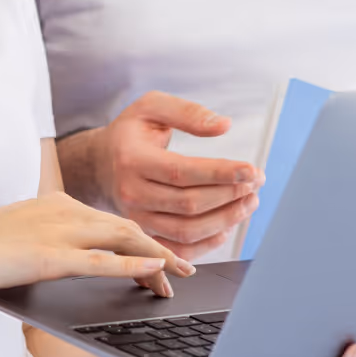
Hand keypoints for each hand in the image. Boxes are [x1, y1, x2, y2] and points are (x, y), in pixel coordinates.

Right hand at [0, 190, 195, 300]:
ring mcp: (58, 231)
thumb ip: (48, 239)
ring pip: (122, 240)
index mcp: (58, 202)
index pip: (111, 219)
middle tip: (186, 270)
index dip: (142, 238)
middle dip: (161, 249)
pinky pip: (101, 261)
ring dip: (157, 260)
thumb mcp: (21, 236)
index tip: (162, 255)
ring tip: (179, 278)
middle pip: (126, 226)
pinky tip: (154, 273)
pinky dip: (133, 266)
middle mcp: (64, 210)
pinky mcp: (50, 256)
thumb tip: (67, 257)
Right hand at [88, 91, 264, 258]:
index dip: (220, 173)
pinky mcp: (143, 235)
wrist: (100, 163)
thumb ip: (187, 112)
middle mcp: (131, 193)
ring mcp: (136, 218)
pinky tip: (228, 225)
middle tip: (256, 182)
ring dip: (225, 220)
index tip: (251, 170)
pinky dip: (208, 243)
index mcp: (132, 159)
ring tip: (249, 202)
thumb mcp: (151, 107)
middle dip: (230, 195)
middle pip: (188, 204)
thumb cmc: (131, 132)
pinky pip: (178, 249)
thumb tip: (223, 126)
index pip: (181, 172)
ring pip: (186, 231)